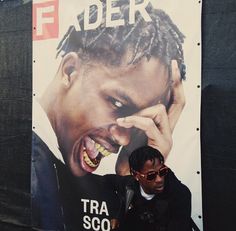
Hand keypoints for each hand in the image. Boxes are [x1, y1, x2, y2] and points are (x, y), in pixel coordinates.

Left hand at [115, 60, 184, 174]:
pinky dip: (134, 120)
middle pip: (180, 103)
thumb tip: (121, 110)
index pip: (174, 103)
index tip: (174, 68)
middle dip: (177, 83)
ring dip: (140, 111)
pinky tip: (122, 122)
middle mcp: (169, 130)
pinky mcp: (161, 144)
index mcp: (162, 126)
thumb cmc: (130, 155)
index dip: (176, 86)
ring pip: (159, 111)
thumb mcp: (130, 132)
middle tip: (175, 66)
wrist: (132, 176)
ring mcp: (167, 137)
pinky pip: (148, 124)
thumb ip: (131, 120)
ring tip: (125, 120)